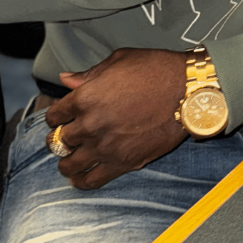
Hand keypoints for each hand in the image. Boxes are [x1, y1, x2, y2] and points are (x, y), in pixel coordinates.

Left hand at [45, 48, 188, 188]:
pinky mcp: (123, 163)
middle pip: (60, 141)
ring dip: (66, 162)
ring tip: (69, 161)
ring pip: (70, 165)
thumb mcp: (119, 61)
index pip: (55, 115)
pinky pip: (92, 180)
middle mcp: (90, 125)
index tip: (61, 118)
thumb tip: (66, 79)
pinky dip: (82, 181)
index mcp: (85, 98)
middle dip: (60, 139)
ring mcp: (105, 147)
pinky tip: (80, 177)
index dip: (56, 117)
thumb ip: (88, 74)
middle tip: (66, 138)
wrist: (188, 92)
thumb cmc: (156, 70)